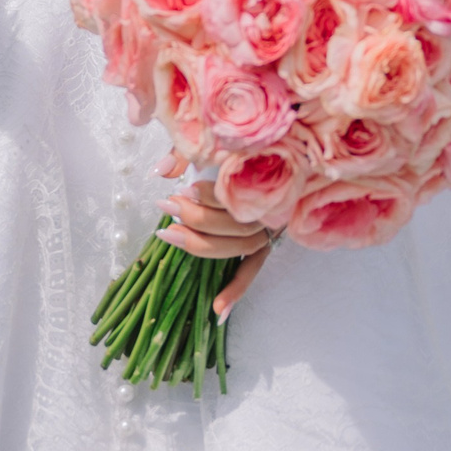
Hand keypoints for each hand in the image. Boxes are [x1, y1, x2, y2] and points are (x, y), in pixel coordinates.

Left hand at [153, 150, 270, 316]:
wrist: (288, 153)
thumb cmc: (240, 146)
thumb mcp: (210, 139)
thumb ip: (186, 151)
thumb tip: (162, 170)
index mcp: (263, 177)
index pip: (236, 193)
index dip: (206, 194)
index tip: (181, 189)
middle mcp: (270, 206)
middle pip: (233, 222)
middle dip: (195, 218)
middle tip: (165, 205)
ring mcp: (270, 227)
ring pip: (237, 244)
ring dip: (200, 244)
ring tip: (167, 231)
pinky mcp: (268, 243)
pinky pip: (253, 269)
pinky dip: (236, 290)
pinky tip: (217, 311)